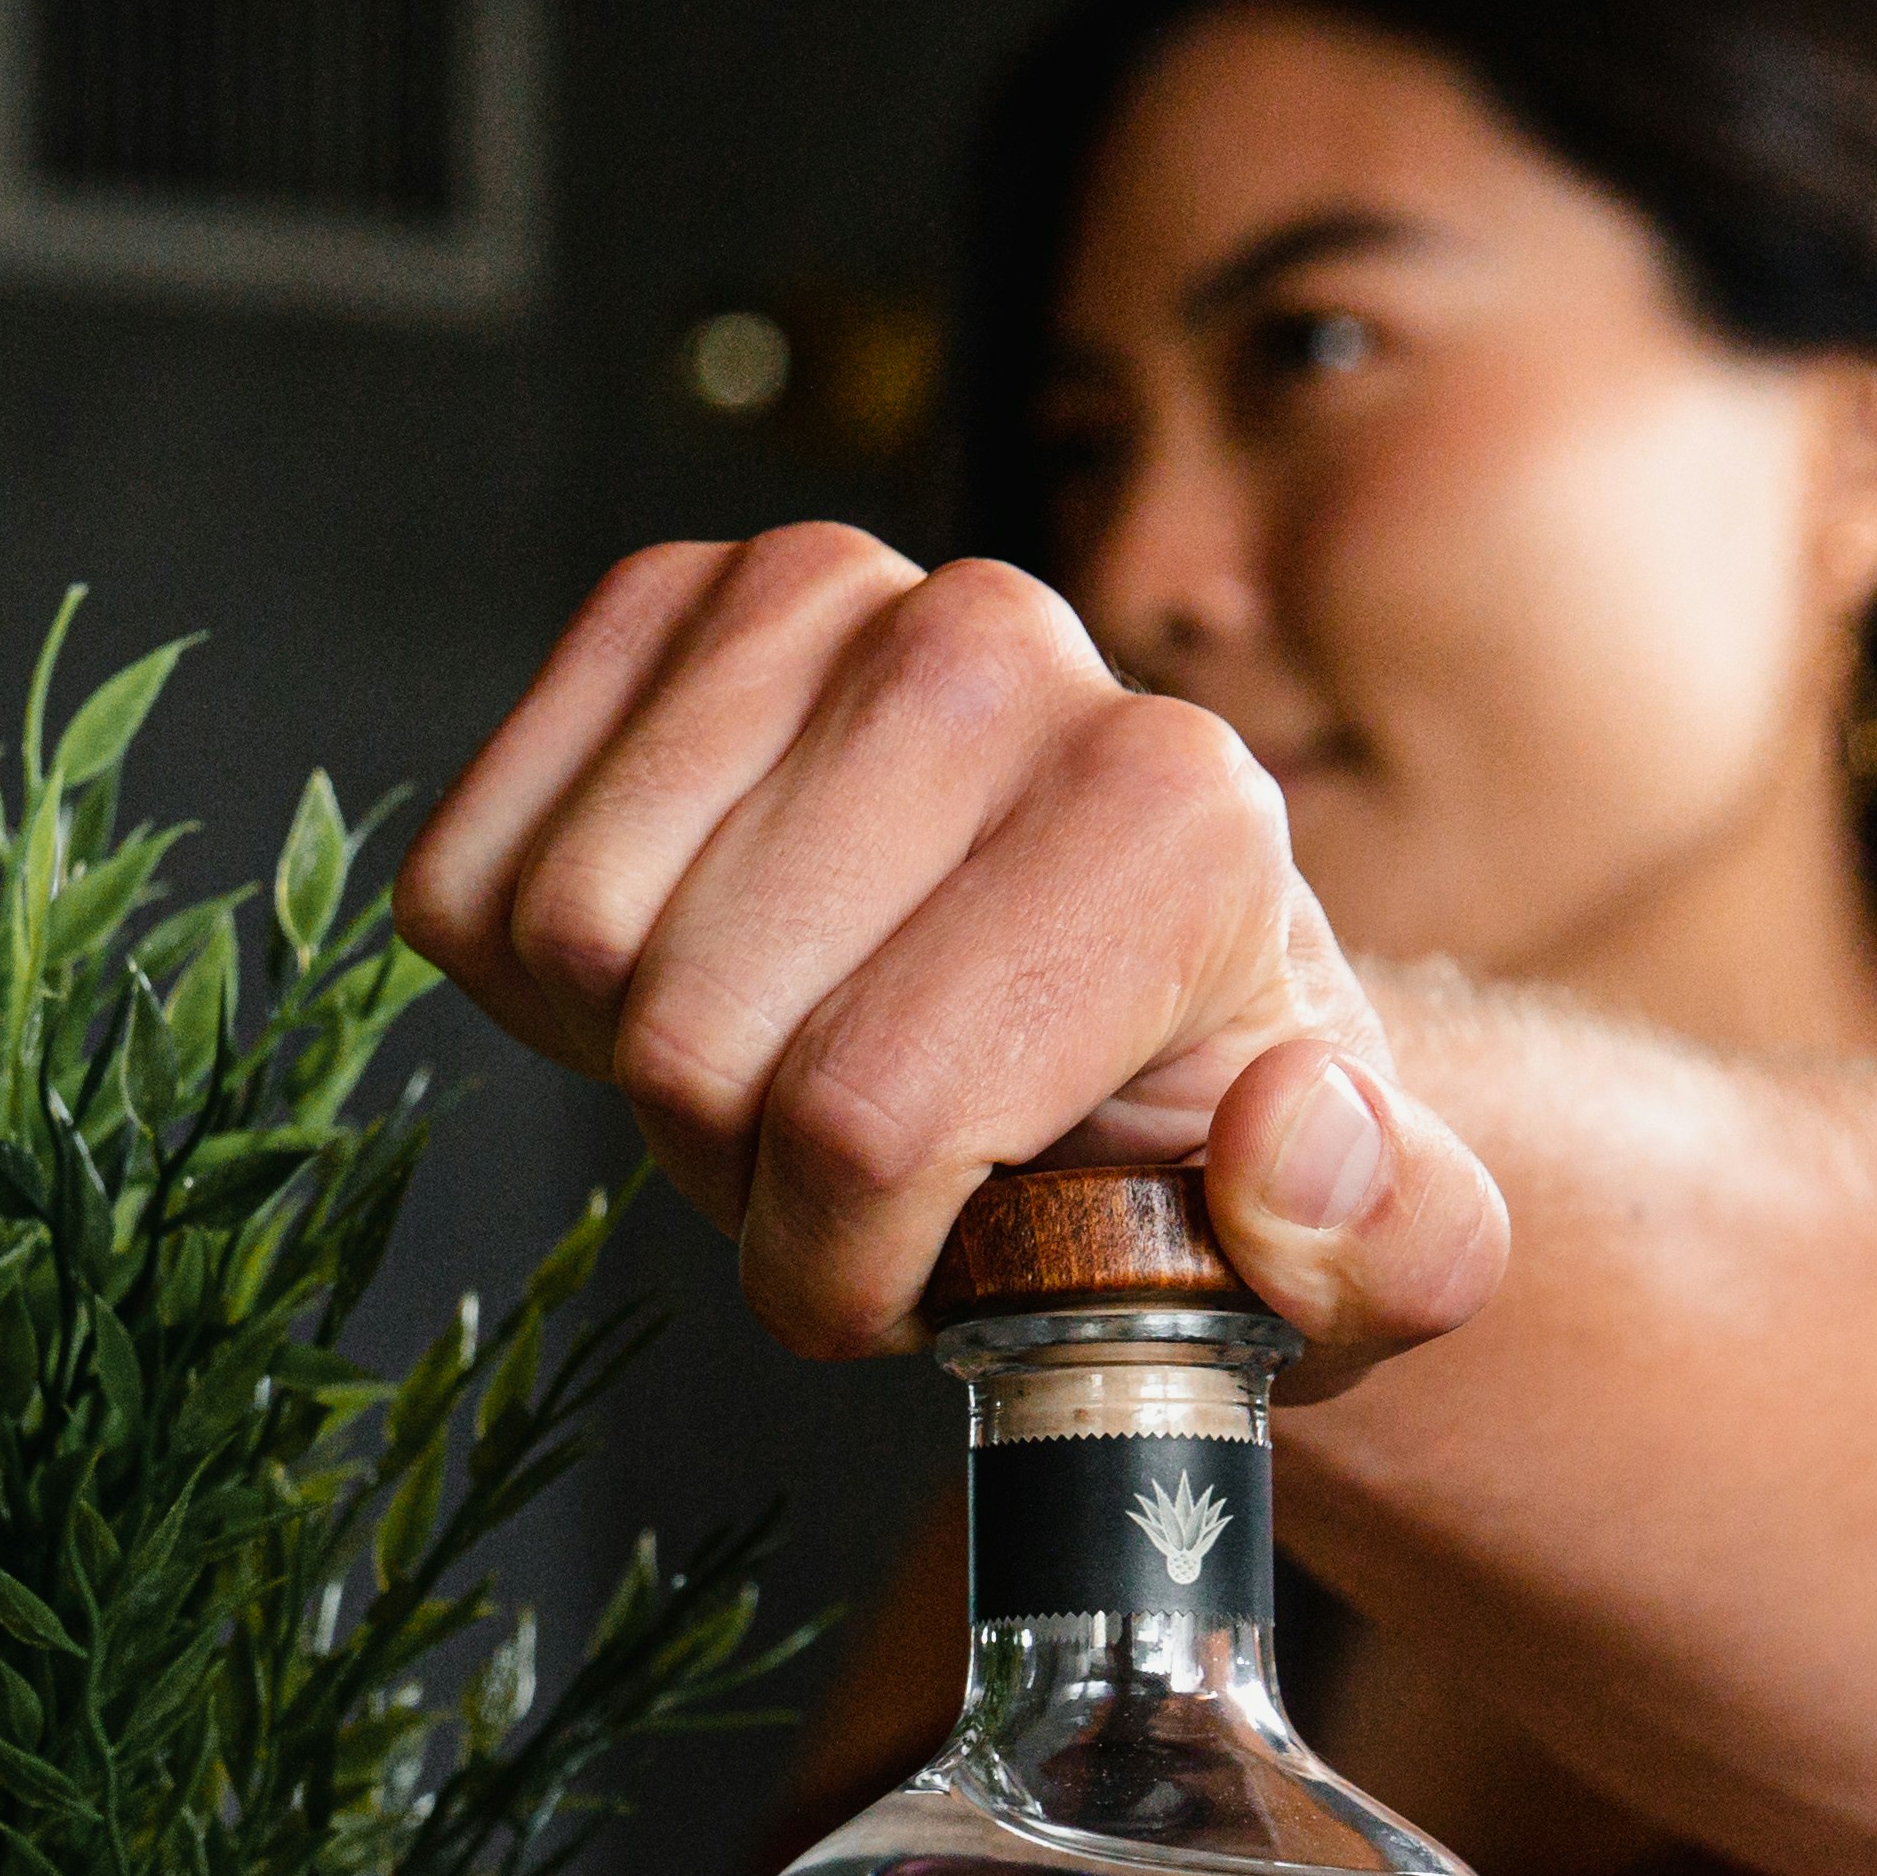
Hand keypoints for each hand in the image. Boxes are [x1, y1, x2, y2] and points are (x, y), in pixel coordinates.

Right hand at [397, 526, 1509, 1375]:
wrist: (1116, 1008)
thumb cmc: (1209, 1152)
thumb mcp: (1371, 1260)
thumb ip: (1397, 1249)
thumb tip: (1292, 1130)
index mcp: (1175, 806)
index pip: (866, 1114)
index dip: (844, 1266)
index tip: (929, 1281)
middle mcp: (1002, 645)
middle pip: (695, 1037)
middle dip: (748, 1172)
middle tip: (867, 1171)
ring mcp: (822, 594)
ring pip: (573, 940)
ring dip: (649, 1067)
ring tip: (797, 1063)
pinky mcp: (668, 600)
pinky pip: (478, 863)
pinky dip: (537, 978)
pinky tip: (693, 961)